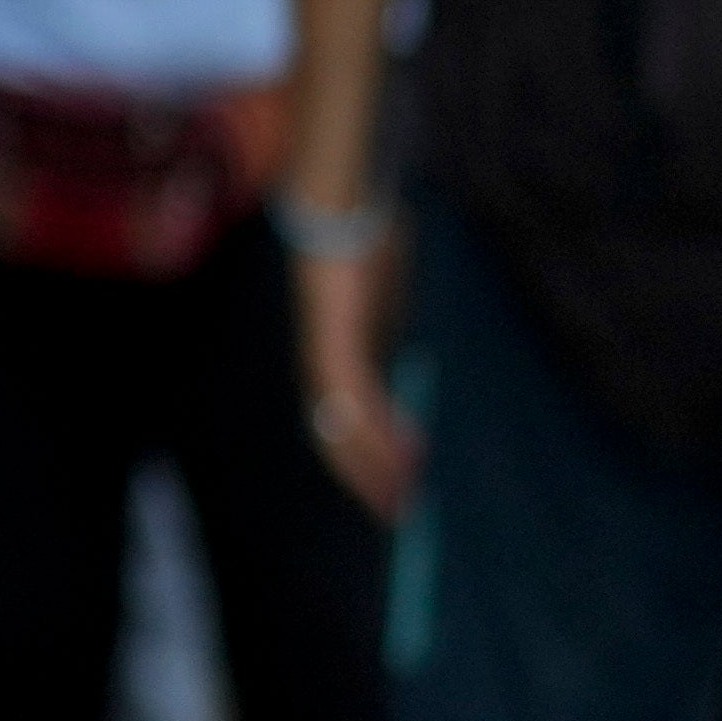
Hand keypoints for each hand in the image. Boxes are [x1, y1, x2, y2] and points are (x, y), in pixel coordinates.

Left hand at [295, 223, 415, 520]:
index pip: (341, 424)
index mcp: (330, 357)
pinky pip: (355, 404)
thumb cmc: (364, 245)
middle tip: (400, 512)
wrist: (341, 207)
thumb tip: (399, 355)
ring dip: (376, 468)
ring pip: (343, 431)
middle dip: (368, 478)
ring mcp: (323, 356)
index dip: (368, 457)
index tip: (400, 482)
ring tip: (402, 500)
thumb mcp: (384, 301)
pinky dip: (379, 435)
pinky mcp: (333, 344)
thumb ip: (387, 333)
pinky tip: (402, 459)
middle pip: (336, 438)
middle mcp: (319, 365)